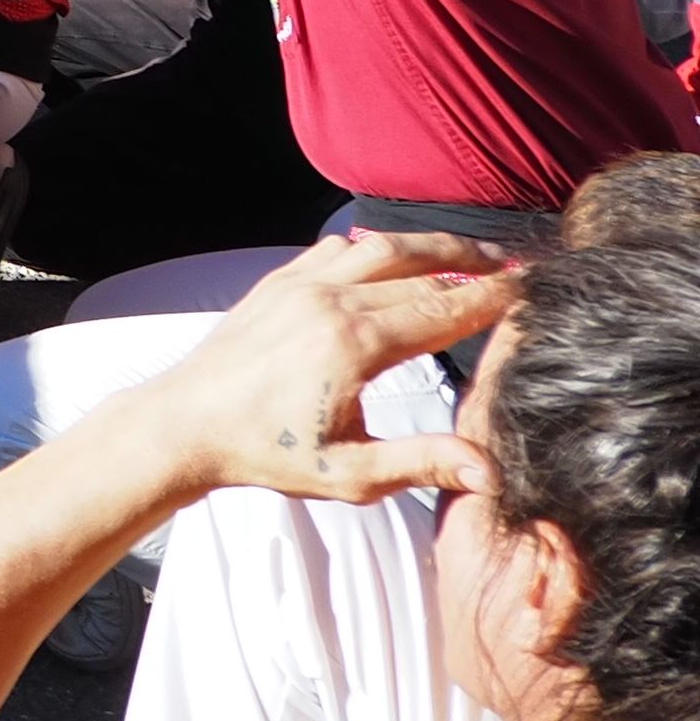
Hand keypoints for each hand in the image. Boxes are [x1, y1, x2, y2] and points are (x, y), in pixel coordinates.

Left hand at [105, 233, 514, 507]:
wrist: (187, 422)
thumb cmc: (268, 453)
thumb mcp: (351, 473)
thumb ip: (422, 463)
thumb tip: (490, 470)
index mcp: (354, 343)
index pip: (442, 310)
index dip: (492, 299)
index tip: (534, 289)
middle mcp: (328, 300)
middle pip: (418, 270)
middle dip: (472, 266)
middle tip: (517, 267)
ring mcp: (298, 285)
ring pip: (377, 248)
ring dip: (428, 247)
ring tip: (471, 255)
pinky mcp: (276, 282)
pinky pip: (335, 249)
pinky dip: (375, 247)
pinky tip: (396, 256)